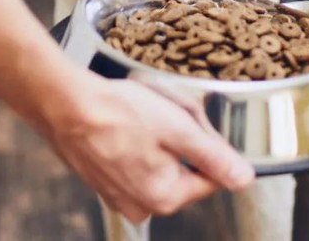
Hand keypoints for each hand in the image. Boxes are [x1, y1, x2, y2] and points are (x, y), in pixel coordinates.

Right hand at [41, 73, 254, 222]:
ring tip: (141, 112)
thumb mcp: (179, 128)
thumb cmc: (118, 112)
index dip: (208, 143)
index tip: (191, 121)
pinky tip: (125, 119)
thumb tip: (244, 179)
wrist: (64, 103)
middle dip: (181, 138)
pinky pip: (134, 159)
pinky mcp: (103, 179)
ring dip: (158, 136)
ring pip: (160, 161)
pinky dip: (135, 138)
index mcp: (165, 197)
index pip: (212, 177)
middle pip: (185, 168)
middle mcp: (141, 205)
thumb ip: (215, 157)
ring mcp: (119, 194)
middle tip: (165, 111)